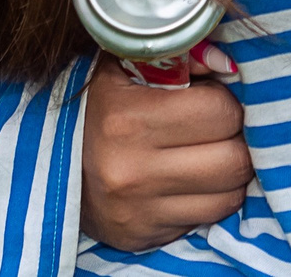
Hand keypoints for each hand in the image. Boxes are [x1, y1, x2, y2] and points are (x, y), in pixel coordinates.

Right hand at [80, 44, 252, 250]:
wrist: (53, 160)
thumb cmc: (101, 102)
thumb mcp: (127, 65)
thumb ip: (181, 55)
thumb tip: (228, 63)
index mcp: (128, 120)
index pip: (222, 113)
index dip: (226, 102)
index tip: (213, 99)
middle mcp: (131, 171)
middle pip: (233, 161)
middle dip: (236, 140)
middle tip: (221, 129)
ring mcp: (137, 210)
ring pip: (229, 197)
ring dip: (230, 173)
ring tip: (212, 153)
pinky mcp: (141, 235)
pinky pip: (207, 219)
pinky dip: (211, 198)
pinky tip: (193, 179)